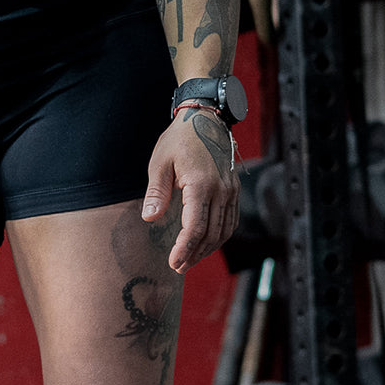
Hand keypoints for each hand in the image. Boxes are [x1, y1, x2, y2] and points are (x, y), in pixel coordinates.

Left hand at [141, 108, 239, 273]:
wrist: (205, 118)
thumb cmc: (179, 139)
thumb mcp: (160, 161)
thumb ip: (157, 192)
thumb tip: (149, 218)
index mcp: (200, 184)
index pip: (195, 227)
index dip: (184, 249)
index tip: (174, 263)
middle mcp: (221, 190)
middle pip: (211, 234)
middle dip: (195, 254)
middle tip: (179, 266)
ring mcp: (231, 190)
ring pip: (224, 231)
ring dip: (208, 249)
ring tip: (191, 258)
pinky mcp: (235, 189)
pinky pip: (232, 220)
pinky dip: (220, 235)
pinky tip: (207, 241)